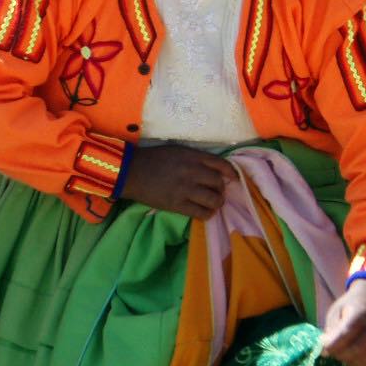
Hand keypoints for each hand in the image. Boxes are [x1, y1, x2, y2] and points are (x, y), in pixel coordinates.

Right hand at [118, 143, 237, 219]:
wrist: (132, 172)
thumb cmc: (153, 159)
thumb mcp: (177, 151)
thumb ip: (195, 158)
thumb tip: (213, 169)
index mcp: (193, 157)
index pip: (221, 164)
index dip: (231, 173)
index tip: (234, 179)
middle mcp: (192, 172)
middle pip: (219, 183)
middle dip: (221, 190)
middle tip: (217, 193)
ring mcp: (186, 189)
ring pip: (214, 200)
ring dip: (217, 203)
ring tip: (213, 204)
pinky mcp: (178, 204)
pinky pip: (201, 213)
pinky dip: (207, 214)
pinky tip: (204, 212)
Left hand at [320, 279, 365, 365]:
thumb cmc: (350, 307)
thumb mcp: (336, 311)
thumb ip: (331, 329)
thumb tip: (326, 350)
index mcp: (362, 314)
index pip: (347, 333)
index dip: (333, 343)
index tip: (324, 346)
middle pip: (356, 349)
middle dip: (339, 353)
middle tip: (331, 349)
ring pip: (362, 359)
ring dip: (347, 359)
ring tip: (341, 350)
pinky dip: (356, 362)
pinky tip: (351, 354)